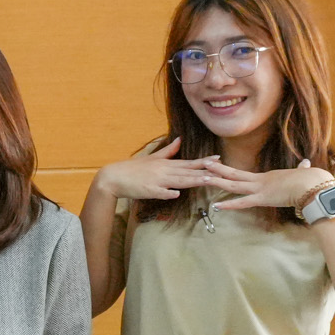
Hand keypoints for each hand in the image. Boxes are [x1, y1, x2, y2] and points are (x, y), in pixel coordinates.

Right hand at [92, 137, 218, 202]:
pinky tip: (176, 194)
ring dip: (192, 180)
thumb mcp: (151, 158)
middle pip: (187, 172)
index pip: (188, 162)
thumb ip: (168, 151)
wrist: (113, 177)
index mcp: (165, 164)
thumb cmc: (132, 169)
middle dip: (204, 171)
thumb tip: (179, 139)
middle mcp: (163, 171)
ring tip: (206, 181)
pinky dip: (167, 193)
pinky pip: (159, 193)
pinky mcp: (147, 191)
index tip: (218, 159)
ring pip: (177, 181)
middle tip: (220, 170)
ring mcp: (155, 181)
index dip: (203, 161)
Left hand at [207, 159, 334, 212]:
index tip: (219, 168)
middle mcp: (260, 180)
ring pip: (234, 184)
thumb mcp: (303, 173)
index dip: (231, 171)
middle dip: (218, 169)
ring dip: (218, 181)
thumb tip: (306, 164)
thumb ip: (301, 169)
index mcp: (267, 177)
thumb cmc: (311, 180)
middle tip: (203, 164)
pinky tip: (216, 206)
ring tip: (203, 178)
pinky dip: (229, 204)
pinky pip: (243, 202)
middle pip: (234, 174)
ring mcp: (260, 189)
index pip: (244, 175)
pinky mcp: (263, 199)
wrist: (314, 185)